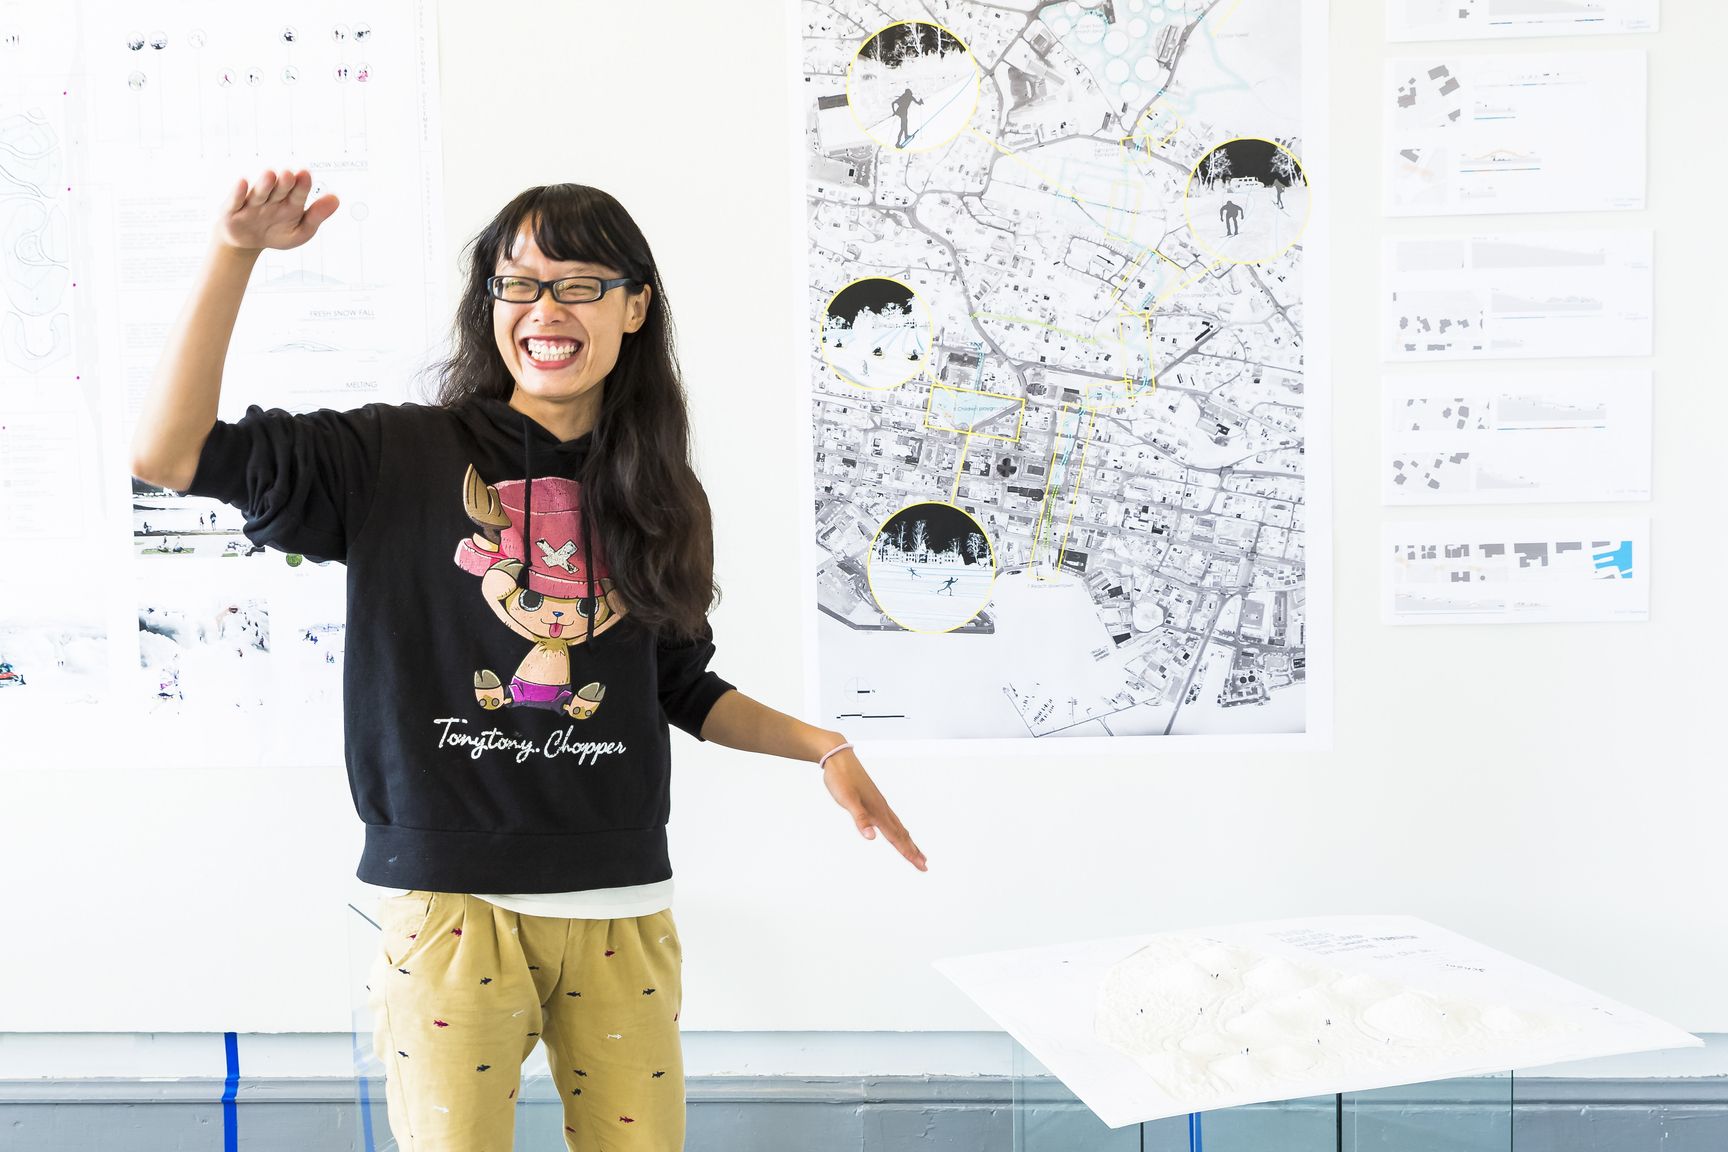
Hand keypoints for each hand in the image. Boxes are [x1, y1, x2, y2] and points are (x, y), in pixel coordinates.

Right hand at [214, 168, 338, 252]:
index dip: (302, 185)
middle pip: (280, 190)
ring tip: (271, 175)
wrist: (246, 243)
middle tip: (290, 174)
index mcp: (291, 202)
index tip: (306, 175)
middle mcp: (272, 198)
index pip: (299, 193)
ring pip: (260, 193)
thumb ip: (317, 216)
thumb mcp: (301, 231)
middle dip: (285, 182)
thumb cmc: (276, 233)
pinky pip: (236, 200)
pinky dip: (239, 192)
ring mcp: (253, 203)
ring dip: (265, 184)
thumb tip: (336, 199)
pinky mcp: (233, 209)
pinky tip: (243, 182)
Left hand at [822, 746, 926, 870]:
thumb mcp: (847, 800)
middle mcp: (882, 809)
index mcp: (877, 811)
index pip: (895, 837)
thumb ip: (860, 819)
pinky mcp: (875, 801)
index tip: (920, 865)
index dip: (908, 852)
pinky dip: (899, 830)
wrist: (839, 759)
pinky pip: (892, 820)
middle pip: (901, 834)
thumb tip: (872, 837)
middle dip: (913, 851)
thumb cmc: (842, 779)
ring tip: (917, 852)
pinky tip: (898, 832)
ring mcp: (880, 804)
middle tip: (925, 865)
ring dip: (908, 841)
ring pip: (898, 827)